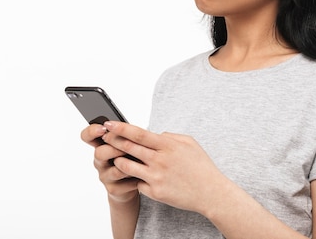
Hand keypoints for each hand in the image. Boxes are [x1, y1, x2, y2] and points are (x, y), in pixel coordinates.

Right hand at [80, 124, 139, 202]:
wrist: (133, 182)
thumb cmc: (131, 158)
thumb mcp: (128, 143)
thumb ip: (125, 135)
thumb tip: (129, 127)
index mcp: (101, 145)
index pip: (87, 136)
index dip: (92, 131)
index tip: (103, 128)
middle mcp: (100, 161)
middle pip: (99, 153)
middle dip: (116, 149)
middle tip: (128, 147)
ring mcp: (105, 175)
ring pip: (114, 170)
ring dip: (128, 165)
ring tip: (140, 161)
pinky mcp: (113, 188)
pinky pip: (124, 183)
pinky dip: (135, 178)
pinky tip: (142, 175)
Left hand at [102, 121, 228, 215]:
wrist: (211, 192)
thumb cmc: (201, 166)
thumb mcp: (189, 143)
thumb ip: (169, 136)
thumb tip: (154, 134)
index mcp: (168, 146)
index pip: (138, 133)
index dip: (121, 127)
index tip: (108, 123)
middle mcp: (160, 160)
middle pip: (128, 147)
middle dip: (113, 141)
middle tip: (105, 137)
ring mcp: (156, 177)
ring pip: (126, 166)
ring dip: (119, 160)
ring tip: (118, 157)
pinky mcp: (155, 192)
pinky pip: (137, 183)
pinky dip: (136, 178)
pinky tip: (139, 177)